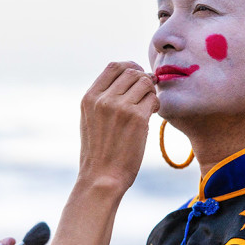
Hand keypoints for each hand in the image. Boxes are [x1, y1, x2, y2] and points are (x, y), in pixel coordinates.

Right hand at [79, 61, 158, 191]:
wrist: (101, 178)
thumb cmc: (98, 153)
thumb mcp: (90, 120)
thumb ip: (102, 100)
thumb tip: (126, 82)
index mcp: (89, 98)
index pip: (113, 67)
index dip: (130, 67)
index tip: (137, 76)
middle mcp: (103, 99)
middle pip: (132, 72)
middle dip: (144, 79)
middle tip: (148, 91)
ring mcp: (120, 107)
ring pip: (145, 83)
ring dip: (151, 92)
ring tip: (148, 106)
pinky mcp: (137, 118)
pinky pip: (153, 99)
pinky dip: (156, 104)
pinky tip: (151, 115)